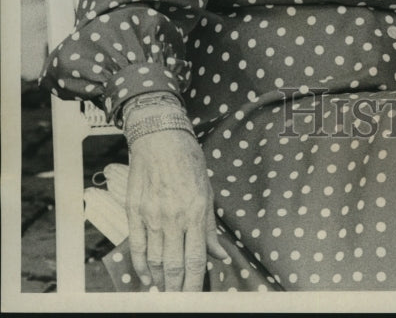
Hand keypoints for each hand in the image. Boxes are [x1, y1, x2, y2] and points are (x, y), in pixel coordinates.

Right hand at [125, 126, 228, 290]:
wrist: (159, 137)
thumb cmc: (188, 160)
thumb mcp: (208, 189)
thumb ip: (211, 227)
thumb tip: (219, 256)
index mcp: (196, 211)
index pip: (195, 259)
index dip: (194, 284)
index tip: (195, 298)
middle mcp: (173, 217)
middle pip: (173, 266)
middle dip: (177, 289)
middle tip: (179, 300)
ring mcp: (151, 215)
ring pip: (154, 260)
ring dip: (160, 279)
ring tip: (166, 290)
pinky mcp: (134, 211)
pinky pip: (137, 247)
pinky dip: (141, 266)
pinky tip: (147, 276)